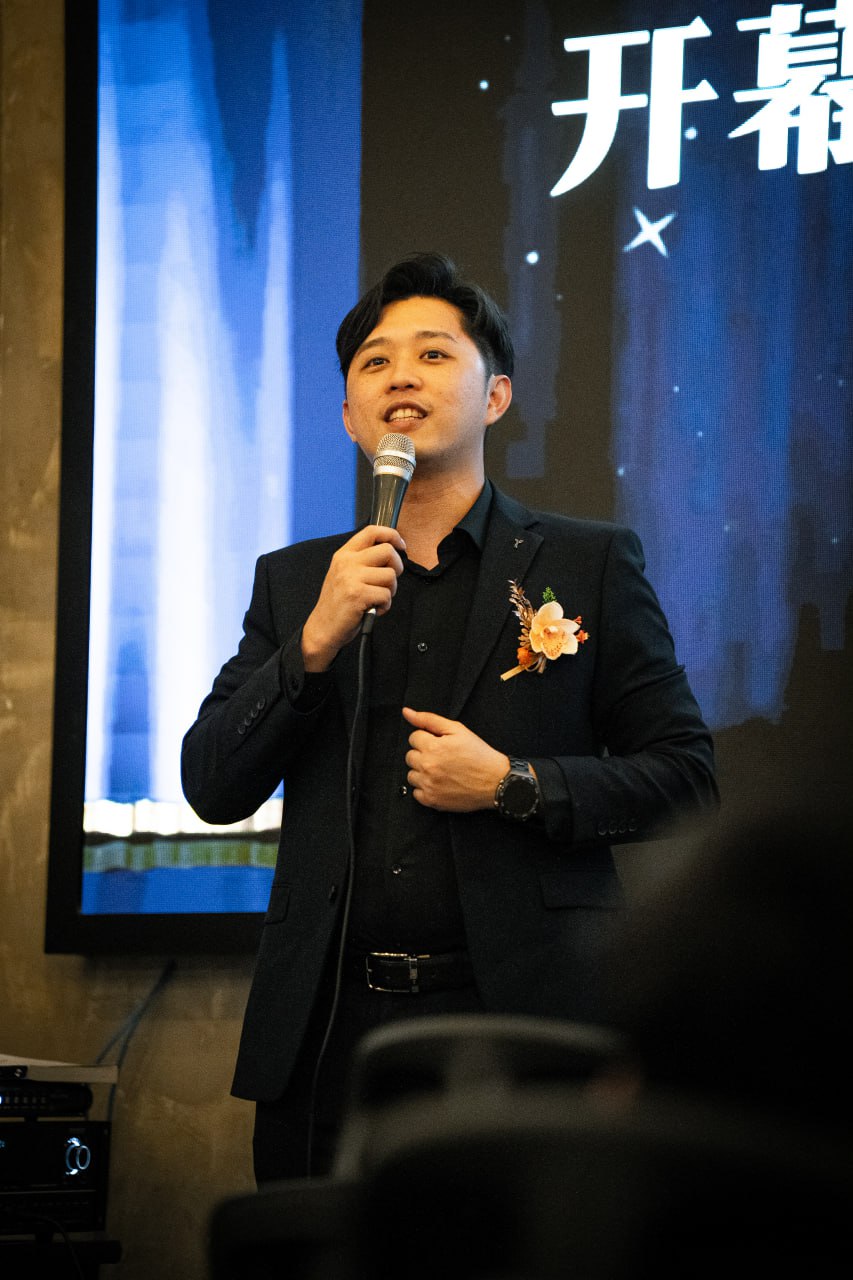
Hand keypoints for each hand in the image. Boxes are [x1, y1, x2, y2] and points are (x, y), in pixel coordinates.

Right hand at [302, 525, 405, 670]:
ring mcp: (351, 578)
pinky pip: (386, 595)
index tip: (401, 546)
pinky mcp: (357, 595)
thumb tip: (392, 550)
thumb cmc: (339, 603)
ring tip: (377, 598)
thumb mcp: (345, 574)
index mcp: (344, 554)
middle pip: (388, 551)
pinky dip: (385, 605)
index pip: (372, 531)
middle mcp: (347, 562)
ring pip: (390, 575)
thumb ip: (363, 560)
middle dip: (397, 567)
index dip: (392, 535)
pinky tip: (373, 609)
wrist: (323, 628)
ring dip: (390, 590)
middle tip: (388, 581)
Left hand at [402, 707, 508, 811]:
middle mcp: (428, 766)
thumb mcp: (457, 730)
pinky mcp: (432, 800)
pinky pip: (416, 793)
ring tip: (441, 770)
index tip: (440, 744)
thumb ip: (429, 719)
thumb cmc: (479, 755)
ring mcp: (429, 785)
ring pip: (411, 775)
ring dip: (422, 772)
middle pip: (410, 756)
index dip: (428, 739)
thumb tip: (407, 712)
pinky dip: (425, 788)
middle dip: (423, 754)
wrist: (495, 781)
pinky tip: (440, 783)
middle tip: (442, 757)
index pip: (413, 738)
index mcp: (433, 747)